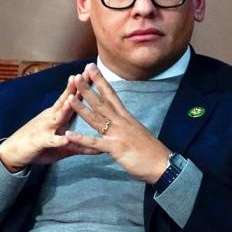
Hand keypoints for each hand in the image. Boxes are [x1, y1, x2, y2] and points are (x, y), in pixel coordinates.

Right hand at [0, 74, 101, 172]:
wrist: (13, 152)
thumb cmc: (40, 145)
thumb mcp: (63, 145)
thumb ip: (81, 145)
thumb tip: (99, 149)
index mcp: (58, 115)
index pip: (72, 98)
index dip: (82, 86)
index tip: (93, 72)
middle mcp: (52, 117)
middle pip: (66, 101)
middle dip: (76, 88)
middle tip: (85, 74)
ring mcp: (45, 128)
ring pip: (58, 116)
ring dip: (66, 108)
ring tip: (75, 99)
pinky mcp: (40, 141)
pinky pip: (50, 140)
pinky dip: (58, 139)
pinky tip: (66, 138)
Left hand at [65, 63, 170, 183]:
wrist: (162, 163)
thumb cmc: (151, 150)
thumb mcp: (137, 132)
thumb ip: (126, 125)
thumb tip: (121, 121)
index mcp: (126, 117)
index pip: (111, 95)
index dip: (101, 81)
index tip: (91, 69)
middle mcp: (121, 122)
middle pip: (101, 102)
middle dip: (88, 89)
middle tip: (76, 76)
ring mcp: (118, 134)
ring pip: (96, 118)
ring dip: (81, 108)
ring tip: (68, 97)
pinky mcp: (115, 148)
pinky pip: (95, 143)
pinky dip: (81, 138)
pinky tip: (69, 134)